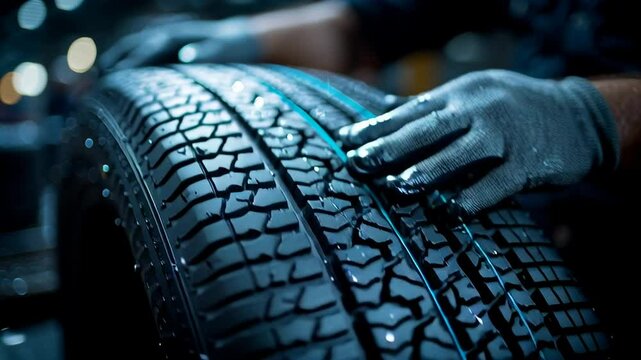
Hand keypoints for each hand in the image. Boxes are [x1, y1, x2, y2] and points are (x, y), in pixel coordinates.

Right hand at [100, 17, 260, 70]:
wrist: (242, 40)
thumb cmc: (234, 48)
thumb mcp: (225, 50)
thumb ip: (208, 52)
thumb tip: (189, 56)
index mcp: (178, 37)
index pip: (148, 48)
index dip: (131, 61)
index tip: (115, 75)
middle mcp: (167, 37)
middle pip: (134, 46)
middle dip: (115, 60)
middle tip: (98, 80)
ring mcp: (167, 43)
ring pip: (134, 51)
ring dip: (117, 62)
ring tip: (100, 81)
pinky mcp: (169, 53)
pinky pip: (144, 59)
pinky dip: (129, 67)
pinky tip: (120, 82)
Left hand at [338, 70, 619, 213]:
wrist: (578, 115)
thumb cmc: (512, 108)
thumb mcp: (472, 95)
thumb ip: (430, 107)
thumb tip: (381, 109)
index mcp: (460, 94)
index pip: (411, 110)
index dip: (378, 126)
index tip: (347, 141)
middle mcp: (479, 109)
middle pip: (430, 127)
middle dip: (391, 146)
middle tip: (358, 164)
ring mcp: (505, 135)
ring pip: (462, 151)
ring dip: (427, 169)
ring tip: (395, 186)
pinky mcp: (529, 163)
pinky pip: (497, 183)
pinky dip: (472, 197)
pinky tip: (448, 212)